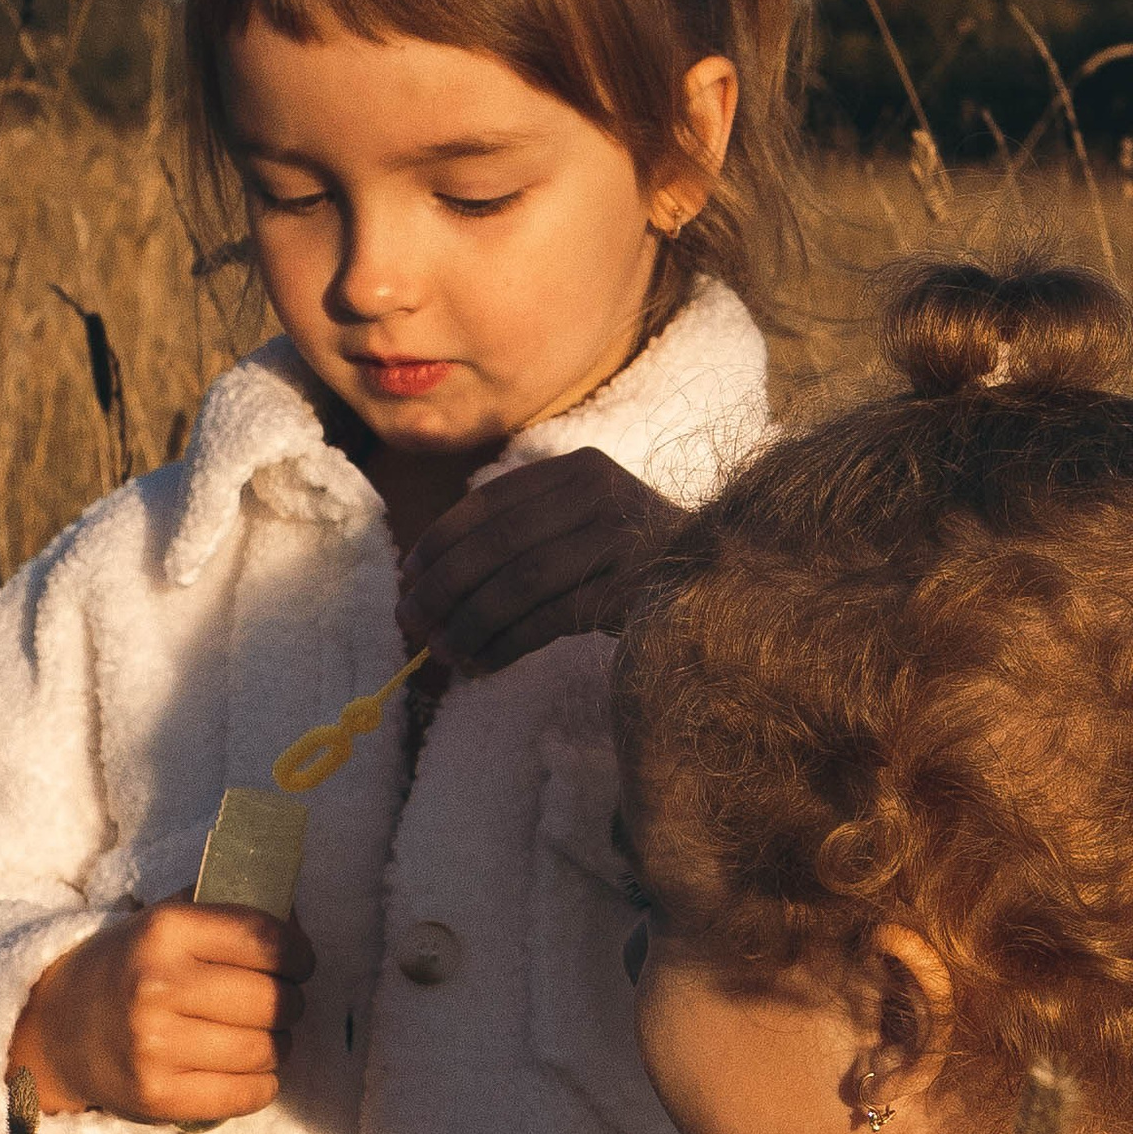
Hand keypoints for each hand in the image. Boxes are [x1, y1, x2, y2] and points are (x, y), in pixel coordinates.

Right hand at [6, 897, 314, 1123]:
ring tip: (256, 1035)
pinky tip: (244, 1069)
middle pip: (275, 999)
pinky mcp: (158, 1097)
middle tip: (275, 1002)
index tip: (299, 962)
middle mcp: (157, 987)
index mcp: (164, 932)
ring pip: (268, 1049)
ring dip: (277, 1044)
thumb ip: (230, 912)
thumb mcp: (166, 922)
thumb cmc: (129, 969)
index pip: (268, 939)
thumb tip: (300, 923)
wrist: (56, 1030)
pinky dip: (261, 1083)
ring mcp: (155, 1047)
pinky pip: (250, 1093)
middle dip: (289, 1001)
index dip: (299, 953)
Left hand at [400, 449, 681, 672]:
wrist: (724, 583)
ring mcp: (621, 539)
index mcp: (579, 469)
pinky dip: (508, 644)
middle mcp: (600, 493)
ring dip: (470, 622)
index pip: (490, 501)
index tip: (407, 577)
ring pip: (519, 582)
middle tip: (410, 621)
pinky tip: (485, 664)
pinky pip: (550, 618)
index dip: (440, 540)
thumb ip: (519, 535)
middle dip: (444, 585)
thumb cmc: (632, 563)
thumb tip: (425, 580)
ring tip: (443, 653)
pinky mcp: (631, 589)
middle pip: (498, 542)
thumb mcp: (579, 526)